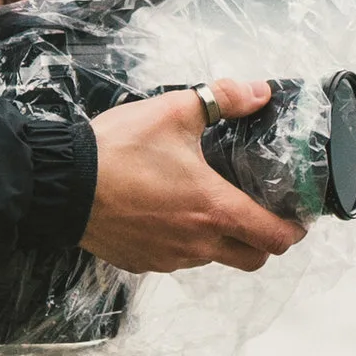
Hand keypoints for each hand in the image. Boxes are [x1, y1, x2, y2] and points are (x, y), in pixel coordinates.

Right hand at [82, 81, 307, 273]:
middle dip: (264, 241)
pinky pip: (176, 259)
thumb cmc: (117, 151)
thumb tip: (258, 92)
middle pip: (252, 259)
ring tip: (208, 205)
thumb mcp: (174, 112)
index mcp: (214, 209)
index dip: (293, 230)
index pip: (274, 238)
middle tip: (260, 213)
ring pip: (213, 259)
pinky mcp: (141, 263)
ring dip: (221, 240)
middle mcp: (197, 242)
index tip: (296, 217)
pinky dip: (184, 243)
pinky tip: (169, 213)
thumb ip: (223, 99)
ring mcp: (168, 258)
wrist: (60, 185)